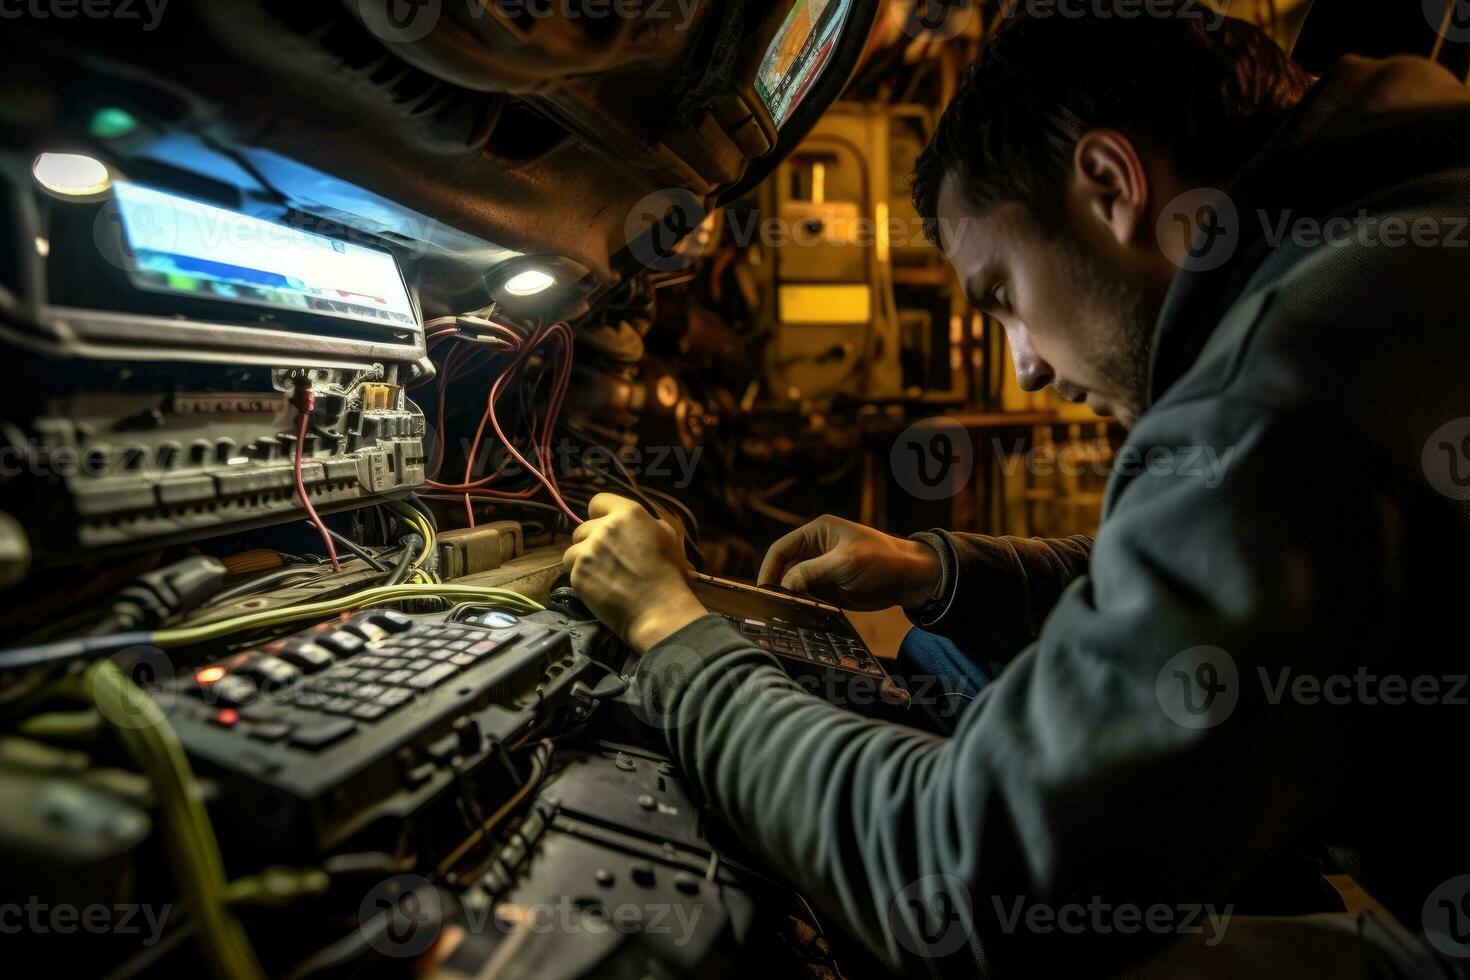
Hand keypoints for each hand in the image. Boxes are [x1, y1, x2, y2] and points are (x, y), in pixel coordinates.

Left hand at [562, 494, 707, 653]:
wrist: (658, 608)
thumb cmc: (668, 573)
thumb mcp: (667, 537)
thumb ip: (646, 523)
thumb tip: (632, 524)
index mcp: (628, 513)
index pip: (598, 501)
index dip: (600, 515)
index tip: (606, 529)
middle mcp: (604, 528)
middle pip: (582, 528)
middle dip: (591, 541)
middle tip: (606, 558)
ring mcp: (588, 551)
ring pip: (573, 550)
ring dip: (583, 560)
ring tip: (601, 575)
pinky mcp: (577, 573)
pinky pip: (571, 570)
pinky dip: (582, 578)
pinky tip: (599, 587)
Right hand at [758, 515, 940, 610]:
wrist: (910, 579)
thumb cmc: (881, 560)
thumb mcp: (845, 562)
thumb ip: (811, 572)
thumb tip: (783, 584)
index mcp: (817, 533)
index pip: (782, 548)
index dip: (769, 568)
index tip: (763, 590)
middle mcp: (815, 551)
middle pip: (784, 568)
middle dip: (777, 586)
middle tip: (770, 607)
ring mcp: (821, 571)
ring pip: (794, 586)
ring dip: (789, 599)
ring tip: (783, 615)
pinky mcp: (829, 590)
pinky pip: (807, 598)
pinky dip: (801, 607)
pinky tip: (799, 618)